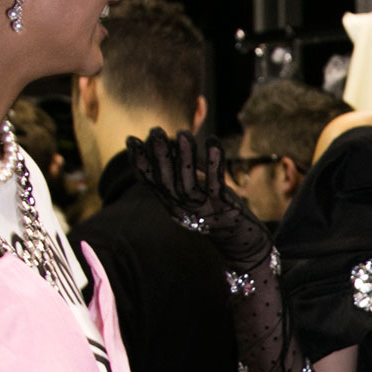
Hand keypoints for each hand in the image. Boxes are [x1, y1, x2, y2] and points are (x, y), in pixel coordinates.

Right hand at [129, 130, 264, 264]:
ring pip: (188, 184)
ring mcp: (202, 209)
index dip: (139, 162)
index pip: (150, 182)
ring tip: (183, 134)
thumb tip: (169, 144)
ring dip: (185, 157)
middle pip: (166, 182)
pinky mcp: (222, 207)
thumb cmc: (213, 210)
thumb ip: (179, 174)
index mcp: (171, 203)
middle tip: (155, 131)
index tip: (131, 139)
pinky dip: (214, 163)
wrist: (240, 239)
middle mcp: (182, 208)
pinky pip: (216, 184)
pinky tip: (213, 142)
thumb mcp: (190, 194)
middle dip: (159, 156)